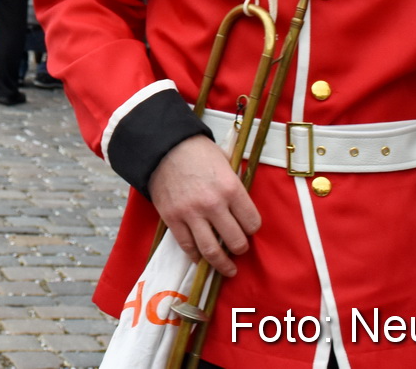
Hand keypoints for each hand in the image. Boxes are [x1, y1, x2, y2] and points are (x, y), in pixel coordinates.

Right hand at [146, 135, 259, 278]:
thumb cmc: (197, 151)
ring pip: (212, 251)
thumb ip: (235, 183)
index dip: (252, 228)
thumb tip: (243, 201)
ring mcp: (191, 214)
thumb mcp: (225, 160)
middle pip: (236, 241)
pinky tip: (202, 259)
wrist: (163, 146)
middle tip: (239, 248)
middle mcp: (213, 204)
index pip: (252, 222)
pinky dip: (197, 257)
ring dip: (223, 264)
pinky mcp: (172, 219)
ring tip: (228, 269)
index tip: (248, 228)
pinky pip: (187, 247)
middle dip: (240, 248)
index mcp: (230, 188)